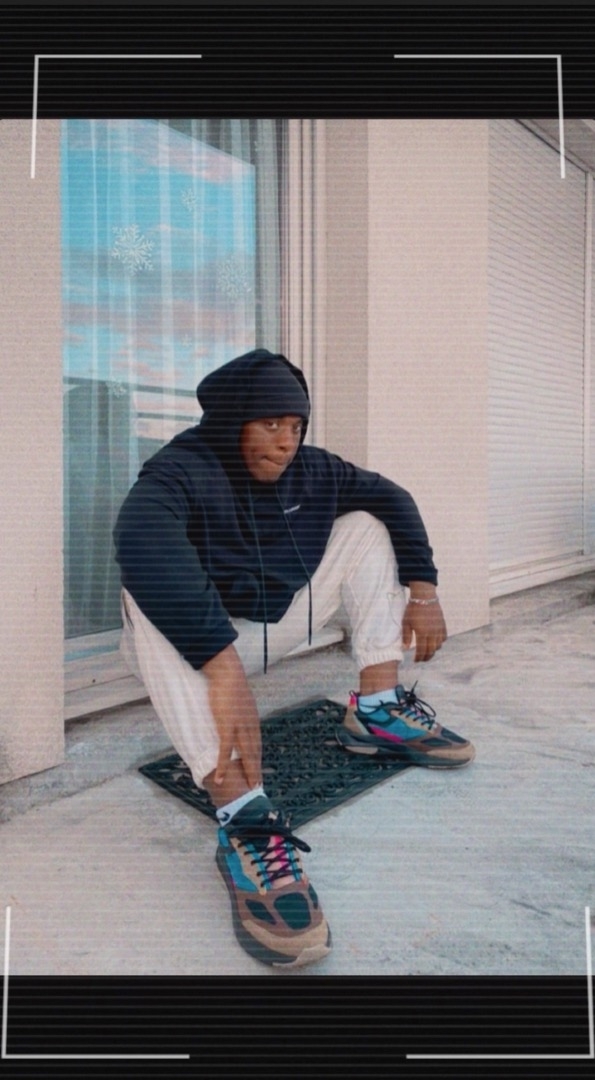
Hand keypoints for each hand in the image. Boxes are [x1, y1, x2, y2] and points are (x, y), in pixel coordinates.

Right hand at [202, 645, 262, 788]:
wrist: (227, 672)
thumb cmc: (229, 680)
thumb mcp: (237, 696)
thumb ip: (238, 706)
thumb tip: (234, 707)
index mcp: (252, 718)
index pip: (257, 743)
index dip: (257, 758)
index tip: (258, 769)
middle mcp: (250, 725)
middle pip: (255, 752)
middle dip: (256, 770)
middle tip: (257, 785)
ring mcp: (240, 727)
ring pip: (246, 755)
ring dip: (248, 772)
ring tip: (248, 787)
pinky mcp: (227, 727)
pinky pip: (225, 751)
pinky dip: (223, 766)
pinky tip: (220, 778)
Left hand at [402, 598, 447, 662]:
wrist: (424, 597)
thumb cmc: (413, 609)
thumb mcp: (406, 623)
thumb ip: (406, 637)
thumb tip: (405, 649)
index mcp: (422, 633)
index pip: (422, 651)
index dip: (419, 658)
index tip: (415, 660)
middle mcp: (432, 633)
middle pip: (431, 651)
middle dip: (426, 657)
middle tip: (421, 659)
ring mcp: (439, 629)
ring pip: (439, 646)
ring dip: (433, 651)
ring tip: (428, 652)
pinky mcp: (443, 625)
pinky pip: (444, 638)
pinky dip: (440, 643)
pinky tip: (435, 643)